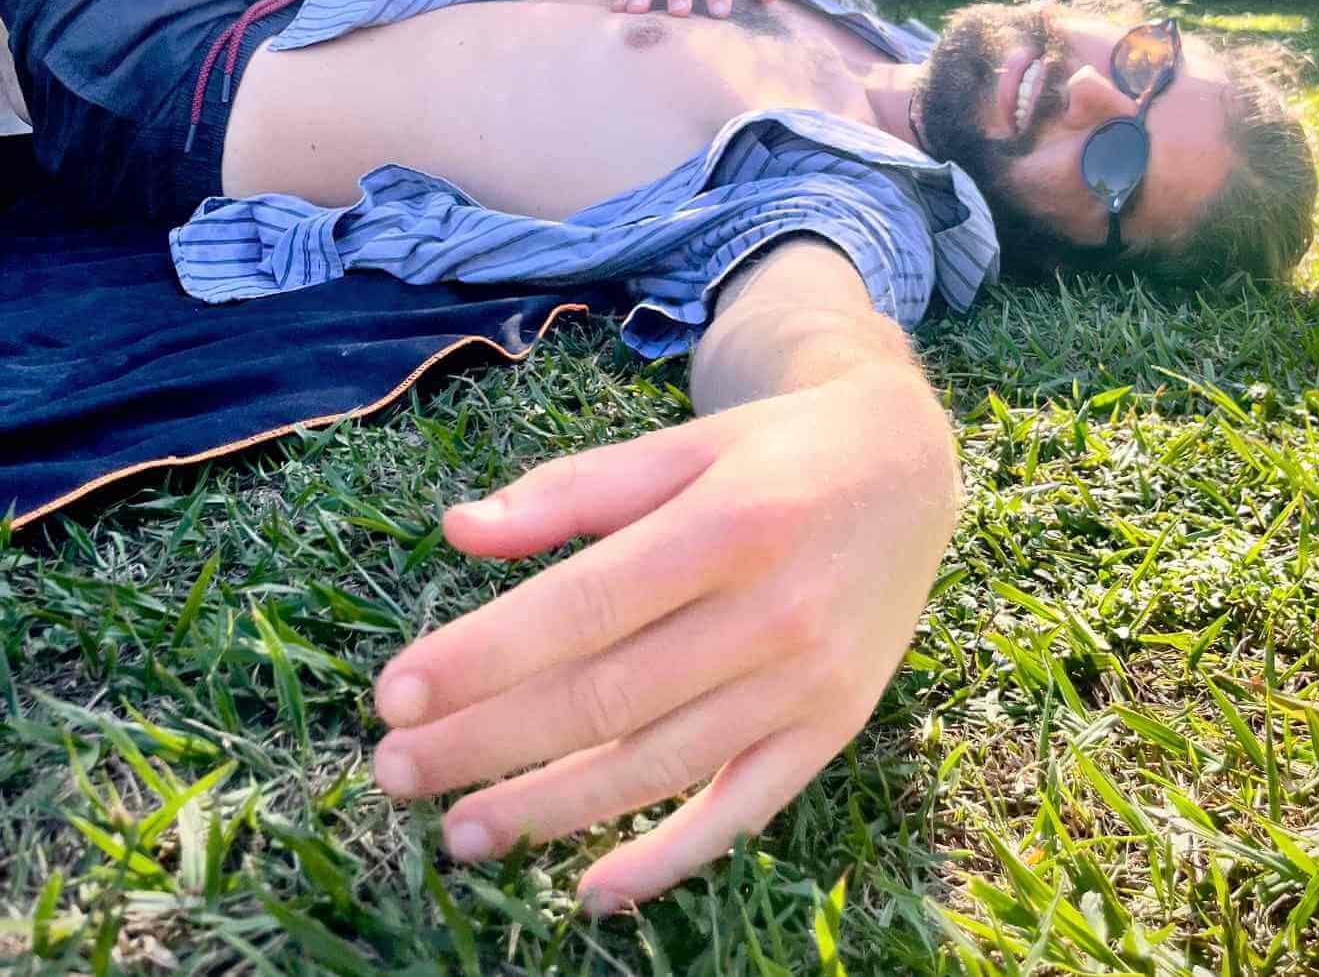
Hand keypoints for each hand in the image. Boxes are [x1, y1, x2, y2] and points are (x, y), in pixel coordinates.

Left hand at [371, 365, 957, 913]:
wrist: (909, 468)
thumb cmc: (773, 451)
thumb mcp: (680, 444)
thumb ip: (572, 491)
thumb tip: (457, 530)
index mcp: (728, 523)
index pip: (584, 606)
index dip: (484, 655)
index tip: (394, 690)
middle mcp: (773, 611)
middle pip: (607, 696)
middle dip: (487, 740)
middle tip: (394, 768)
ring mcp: (808, 682)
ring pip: (660, 765)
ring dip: (550, 809)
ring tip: (458, 831)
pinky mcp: (832, 728)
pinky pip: (744, 810)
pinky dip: (669, 857)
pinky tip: (592, 890)